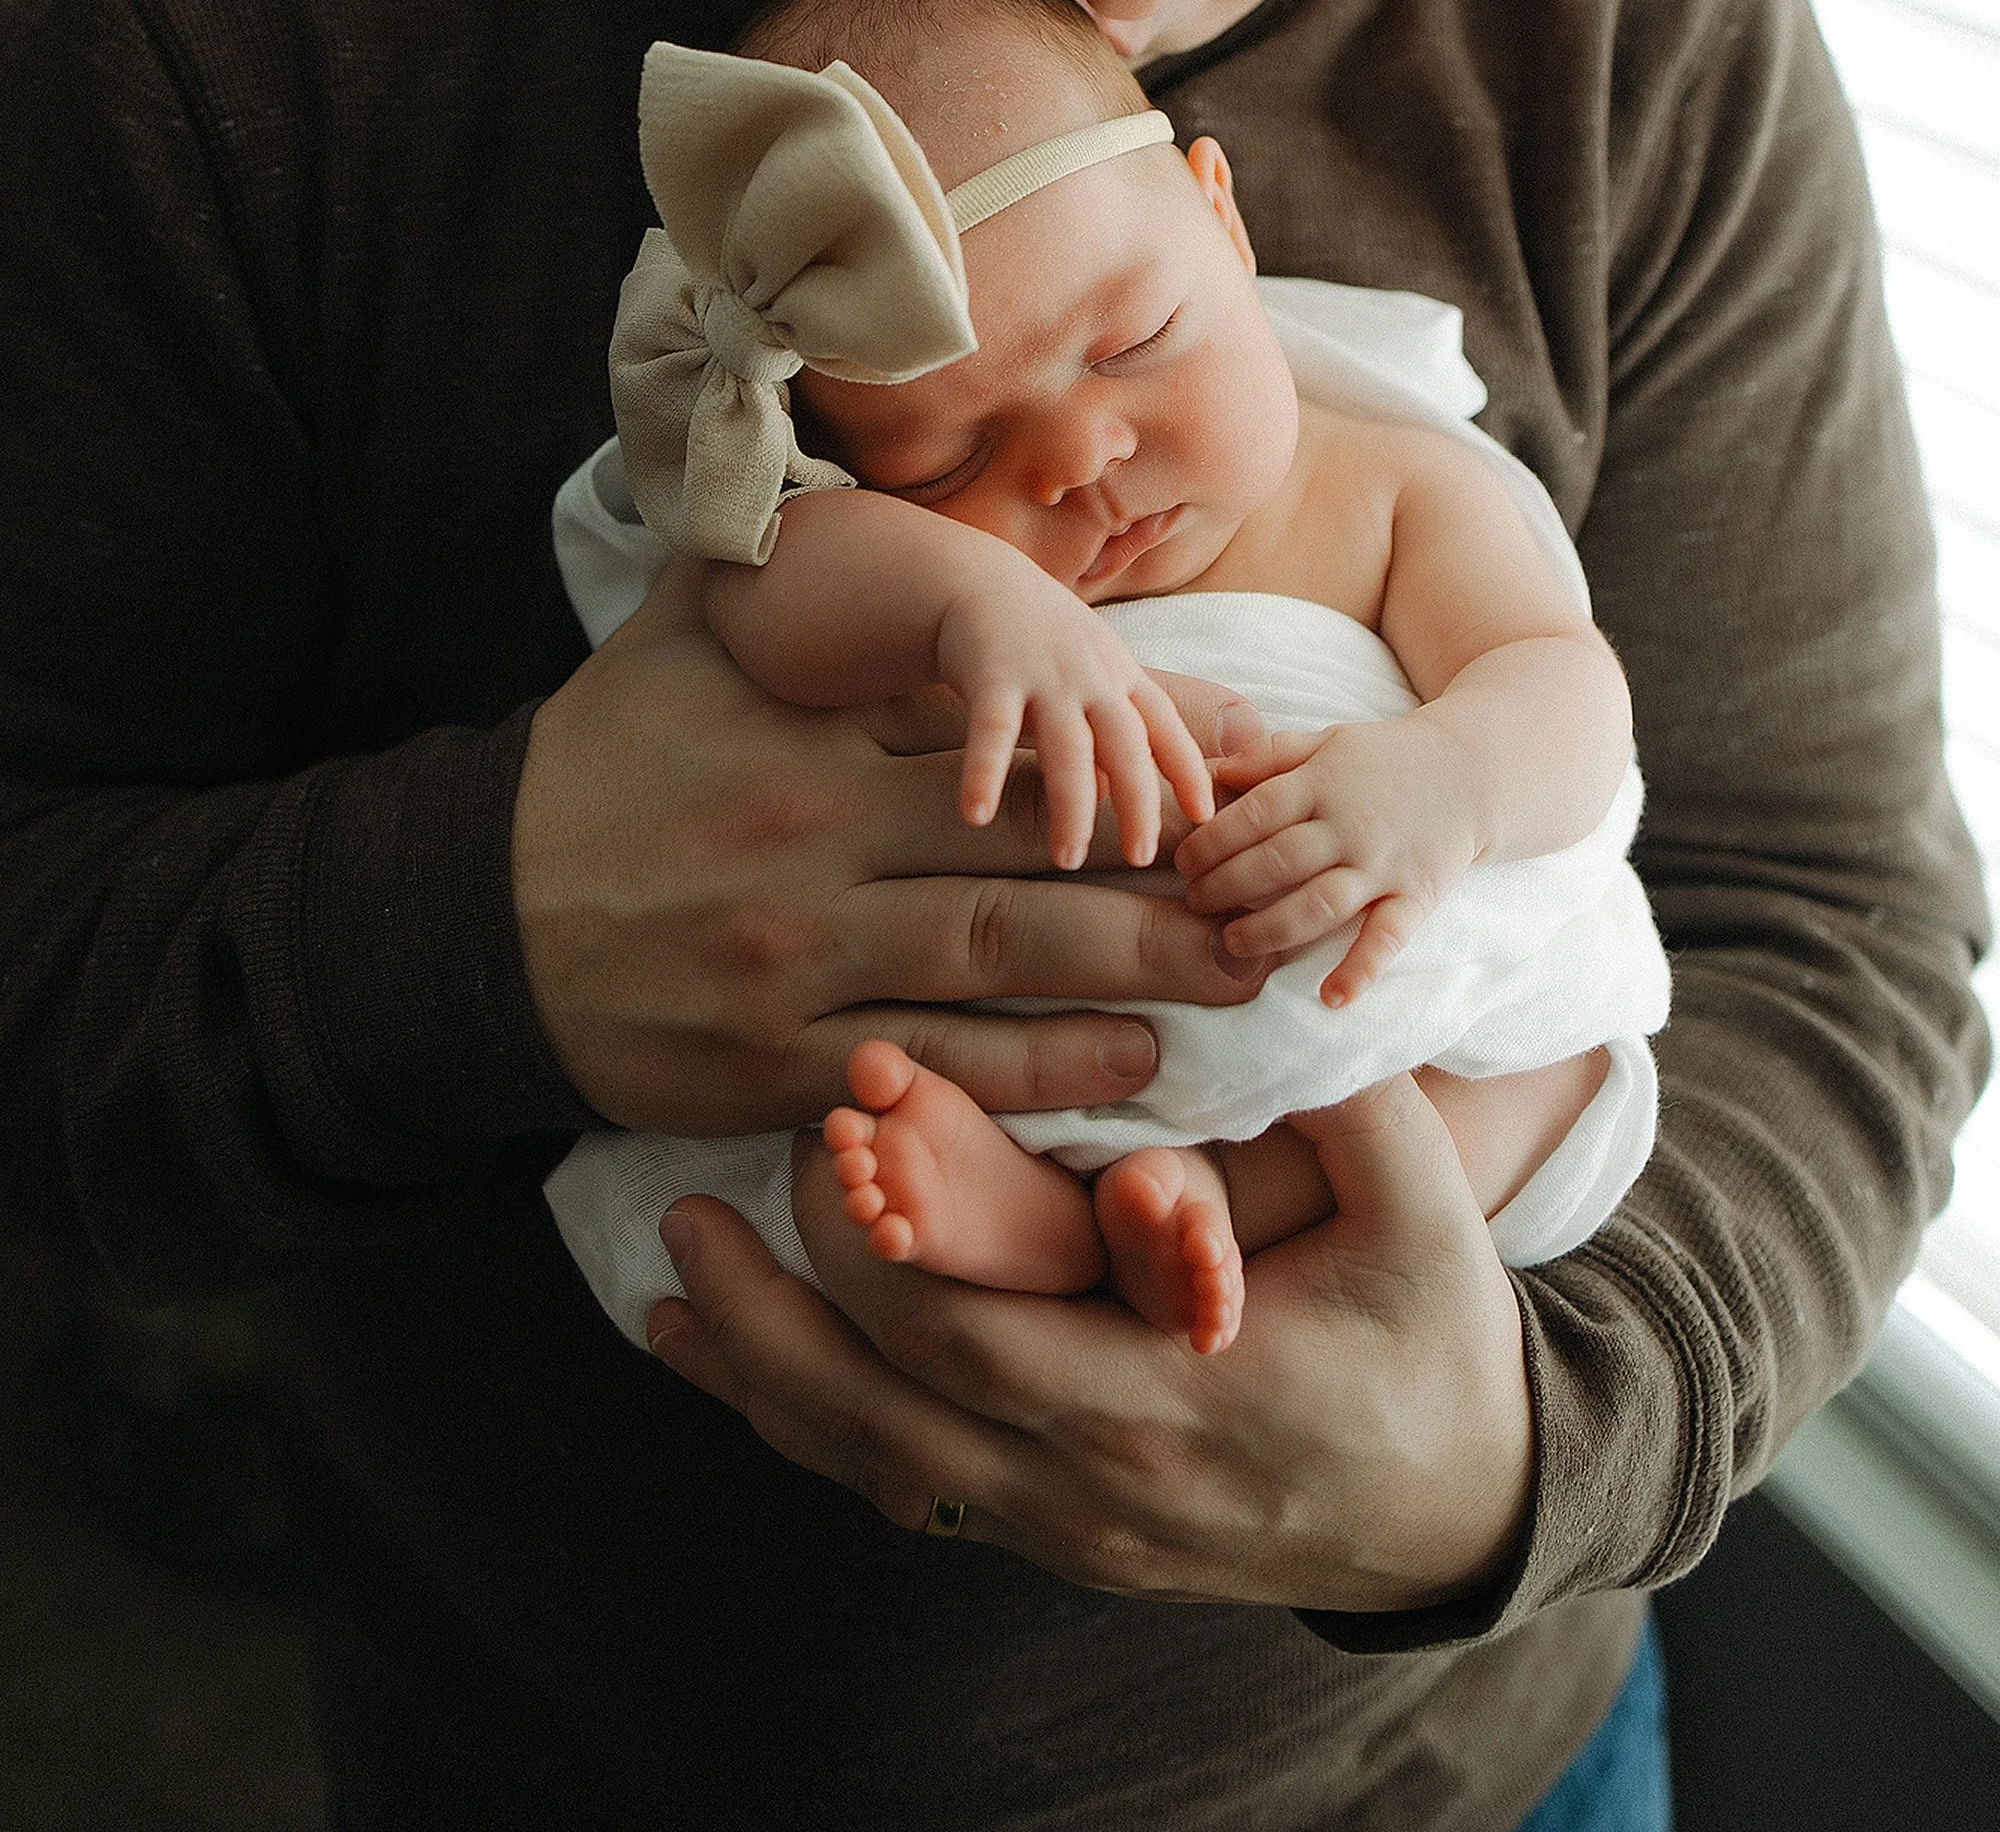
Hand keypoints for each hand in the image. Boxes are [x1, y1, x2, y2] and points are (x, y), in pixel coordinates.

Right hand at [512, 563, 1258, 1131]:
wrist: (466, 926)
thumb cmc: (592, 768)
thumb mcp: (670, 636)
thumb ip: (764, 548)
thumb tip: (808, 433)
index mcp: (802, 752)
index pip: (984, 743)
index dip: (1111, 753)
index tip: (1218, 762)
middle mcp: (809, 861)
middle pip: (1015, 876)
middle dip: (1152, 893)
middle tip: (1262, 902)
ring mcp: (793, 974)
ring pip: (986, 978)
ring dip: (1118, 985)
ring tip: (1224, 983)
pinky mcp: (773, 1067)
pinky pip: (924, 1077)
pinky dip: (1027, 1079)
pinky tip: (1122, 1068)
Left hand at [645, 1074, 1532, 1612]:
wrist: (1460, 1515)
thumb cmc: (1436, 1350)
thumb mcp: (1424, 1222)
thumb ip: (1352, 1105)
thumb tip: (1271, 970)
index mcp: (1165, 1401)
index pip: (971, 1333)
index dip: (885, 1239)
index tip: (833, 1134)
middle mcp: (1090, 1485)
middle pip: (884, 1404)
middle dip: (788, 1298)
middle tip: (718, 1187)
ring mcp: (1061, 1525)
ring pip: (871, 1463)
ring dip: (762, 1373)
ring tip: (674, 1279)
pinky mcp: (1049, 1532)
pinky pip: (898, 1488)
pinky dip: (804, 1427)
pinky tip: (728, 1370)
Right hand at [939, 564, 1213, 871]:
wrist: (978, 581)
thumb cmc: (1045, 640)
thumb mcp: (1092, 675)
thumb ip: (1111, 733)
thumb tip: (1122, 800)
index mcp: (1120, 676)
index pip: (1165, 727)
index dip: (1190, 769)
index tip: (1207, 818)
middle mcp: (1091, 676)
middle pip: (1126, 743)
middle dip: (1139, 802)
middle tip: (1141, 858)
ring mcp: (1043, 676)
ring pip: (1067, 746)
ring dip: (1071, 803)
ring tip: (1067, 859)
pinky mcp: (991, 676)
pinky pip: (991, 732)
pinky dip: (984, 773)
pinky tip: (976, 815)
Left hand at [1174, 718, 1484, 1003]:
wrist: (1474, 772)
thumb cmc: (1385, 759)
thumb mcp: (1326, 741)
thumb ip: (1269, 756)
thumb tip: (1209, 771)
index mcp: (1322, 782)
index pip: (1255, 813)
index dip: (1212, 840)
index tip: (1182, 862)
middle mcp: (1350, 825)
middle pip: (1278, 861)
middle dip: (1227, 886)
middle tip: (1193, 903)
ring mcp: (1384, 864)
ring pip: (1319, 904)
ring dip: (1271, 929)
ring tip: (1232, 944)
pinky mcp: (1415, 896)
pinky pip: (1386, 938)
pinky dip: (1361, 969)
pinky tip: (1331, 999)